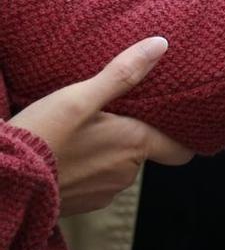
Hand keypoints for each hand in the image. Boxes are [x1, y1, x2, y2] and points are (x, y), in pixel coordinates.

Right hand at [9, 37, 191, 214]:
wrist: (1, 181)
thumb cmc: (41, 137)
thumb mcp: (79, 97)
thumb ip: (123, 73)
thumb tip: (160, 44)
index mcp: (134, 145)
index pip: (181, 150)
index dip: (181, 136)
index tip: (174, 120)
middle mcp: (126, 174)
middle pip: (144, 152)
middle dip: (131, 135)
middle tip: (108, 115)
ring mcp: (103, 193)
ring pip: (118, 166)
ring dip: (106, 151)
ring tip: (82, 133)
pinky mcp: (81, 205)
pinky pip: (95, 181)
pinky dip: (87, 168)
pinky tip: (67, 153)